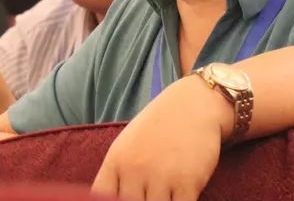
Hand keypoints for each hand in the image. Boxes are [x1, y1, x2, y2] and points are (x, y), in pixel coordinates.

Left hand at [91, 74, 232, 200]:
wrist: (195, 102)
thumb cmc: (160, 126)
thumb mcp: (127, 145)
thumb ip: (117, 176)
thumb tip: (108, 199)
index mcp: (116, 161)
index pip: (99, 199)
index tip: (124, 199)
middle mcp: (135, 169)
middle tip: (147, 196)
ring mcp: (161, 176)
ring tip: (164, 196)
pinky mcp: (188, 182)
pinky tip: (180, 198)